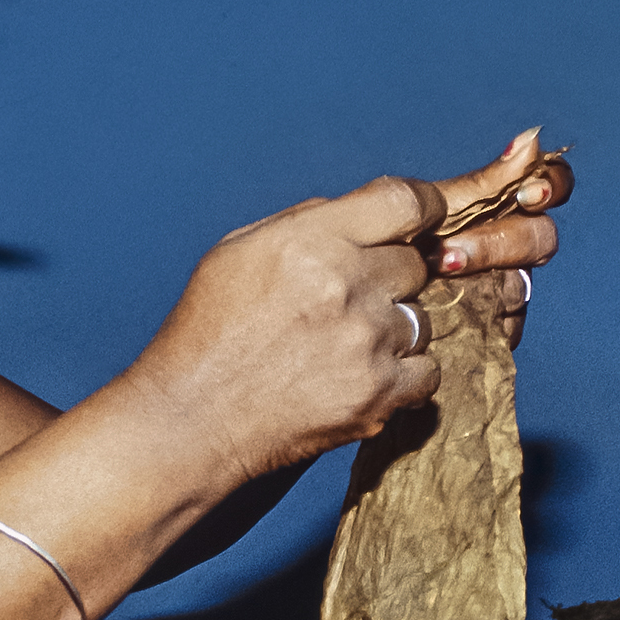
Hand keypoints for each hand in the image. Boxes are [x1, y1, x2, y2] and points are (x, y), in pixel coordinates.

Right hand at [128, 131, 570, 487]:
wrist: (192, 419)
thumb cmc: (206, 334)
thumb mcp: (237, 250)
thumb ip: (306, 222)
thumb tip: (357, 212)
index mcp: (312, 241)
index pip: (405, 201)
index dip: (423, 207)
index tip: (421, 219)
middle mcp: (347, 286)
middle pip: (416, 263)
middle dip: (393, 275)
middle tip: (352, 298)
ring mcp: (368, 343)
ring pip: (421, 318)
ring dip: (393, 327)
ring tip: (343, 344)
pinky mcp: (378, 395)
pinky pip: (427, 370)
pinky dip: (404, 374)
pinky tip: (363, 374)